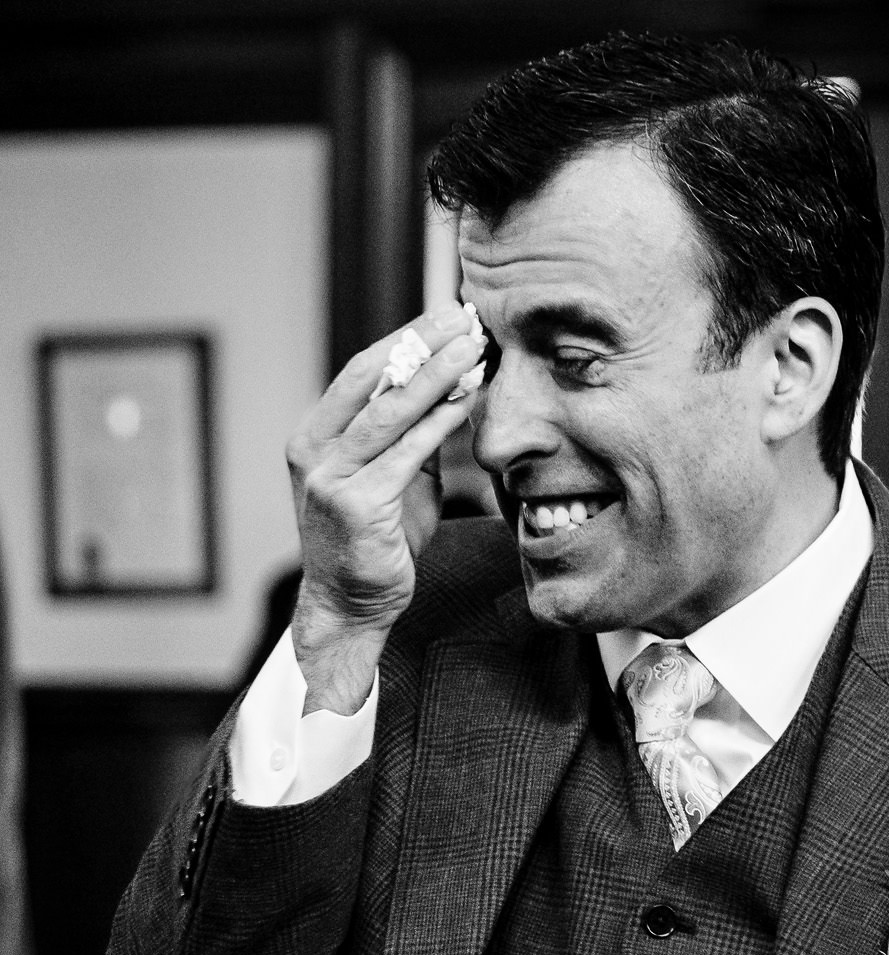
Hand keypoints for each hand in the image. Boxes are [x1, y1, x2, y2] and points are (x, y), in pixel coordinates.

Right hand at [286, 307, 485, 713]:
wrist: (351, 604)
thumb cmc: (377, 541)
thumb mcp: (393, 478)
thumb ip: (410, 439)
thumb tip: (451, 392)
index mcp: (316, 435)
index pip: (362, 371)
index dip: (404, 340)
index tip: (445, 316)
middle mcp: (314, 448)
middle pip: (372, 377)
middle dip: (420, 342)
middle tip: (462, 315)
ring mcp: (330, 475)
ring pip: (390, 410)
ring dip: (435, 374)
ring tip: (473, 346)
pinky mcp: (356, 502)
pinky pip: (407, 451)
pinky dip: (440, 420)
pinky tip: (468, 398)